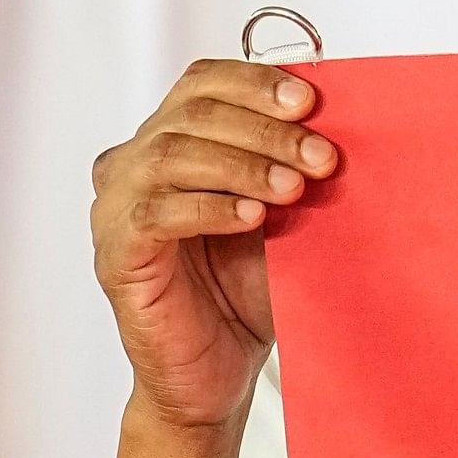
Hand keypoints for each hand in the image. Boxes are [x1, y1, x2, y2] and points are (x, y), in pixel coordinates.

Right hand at [88, 60, 337, 429]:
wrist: (218, 375)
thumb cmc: (248, 291)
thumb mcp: (280, 217)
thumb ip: (292, 168)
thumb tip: (340, 127)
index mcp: (172, 140)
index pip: (202, 82)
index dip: (254, 82)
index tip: (310, 101)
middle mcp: (134, 163)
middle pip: (192, 114)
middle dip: (264, 129)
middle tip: (322, 156)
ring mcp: (117, 207)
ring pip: (171, 155)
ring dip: (242, 164)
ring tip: (293, 188)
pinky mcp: (117, 252)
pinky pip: (155, 213)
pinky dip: (208, 207)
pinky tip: (251, 216)